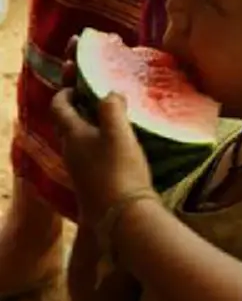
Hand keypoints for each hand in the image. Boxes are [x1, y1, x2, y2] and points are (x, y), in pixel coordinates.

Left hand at [50, 89, 153, 225]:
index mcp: (73, 135)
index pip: (59, 106)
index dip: (65, 92)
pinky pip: (91, 159)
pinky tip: (117, 150)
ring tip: (110, 122)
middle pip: (68, 125)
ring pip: (80, 143)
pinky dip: (100, 147)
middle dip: (78, 109)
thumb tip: (110, 94)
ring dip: (90, 129)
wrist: (123, 217)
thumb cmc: (119, 169)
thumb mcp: (118, 132)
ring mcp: (80, 171)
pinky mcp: (93, 186)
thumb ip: (111, 108)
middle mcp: (71, 152)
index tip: (76, 83)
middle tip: (95, 99)